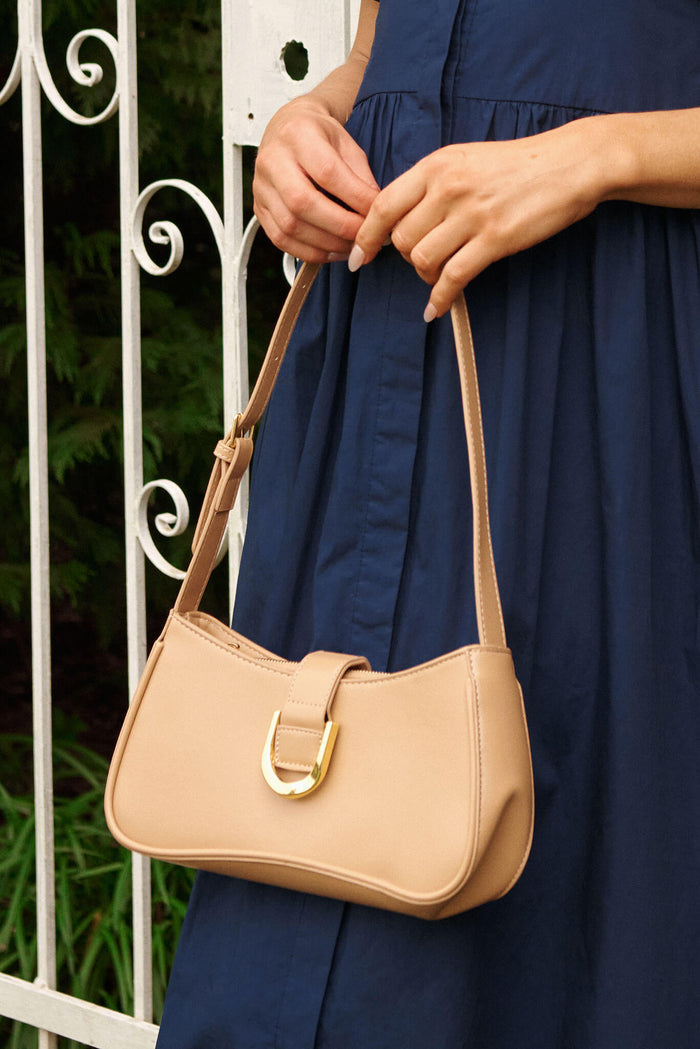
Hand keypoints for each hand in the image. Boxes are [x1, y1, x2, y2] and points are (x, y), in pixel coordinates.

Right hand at [253, 96, 379, 262]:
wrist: (288, 129)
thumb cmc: (320, 136)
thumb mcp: (347, 144)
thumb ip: (361, 177)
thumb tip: (375, 213)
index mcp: (297, 134)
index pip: (327, 173)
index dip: (355, 199)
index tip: (376, 213)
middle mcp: (272, 160)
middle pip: (303, 203)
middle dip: (340, 226)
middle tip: (364, 236)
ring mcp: (261, 187)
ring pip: (290, 227)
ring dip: (326, 244)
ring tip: (352, 246)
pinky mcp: (259, 209)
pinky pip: (281, 240)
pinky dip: (310, 252)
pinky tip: (332, 251)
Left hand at [349, 119, 607, 316]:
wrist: (570, 163)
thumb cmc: (517, 165)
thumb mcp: (466, 160)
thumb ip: (432, 185)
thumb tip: (400, 219)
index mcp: (436, 165)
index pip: (382, 205)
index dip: (364, 236)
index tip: (357, 257)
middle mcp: (448, 187)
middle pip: (401, 238)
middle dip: (404, 258)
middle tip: (421, 262)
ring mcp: (472, 214)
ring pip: (422, 258)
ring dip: (424, 275)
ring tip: (436, 277)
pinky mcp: (495, 239)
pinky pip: (453, 277)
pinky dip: (440, 299)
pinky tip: (436, 310)